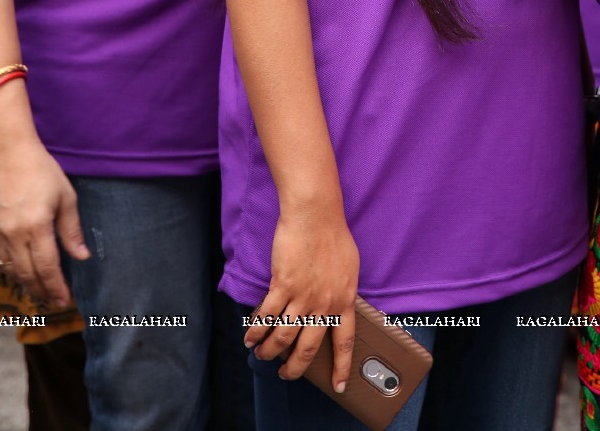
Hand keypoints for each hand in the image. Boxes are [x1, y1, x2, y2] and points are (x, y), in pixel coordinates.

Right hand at [0, 135, 89, 307]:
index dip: (56, 287)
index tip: (64, 300)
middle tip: (54, 300)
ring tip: (40, 289)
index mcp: (36, 226)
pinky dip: (8, 270)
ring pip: (10, 270)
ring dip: (25, 283)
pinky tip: (19, 271)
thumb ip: (72, 230)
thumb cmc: (41, 170)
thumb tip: (82, 257)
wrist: (7, 151)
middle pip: (27, 274)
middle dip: (42, 291)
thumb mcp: (65, 196)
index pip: (47, 268)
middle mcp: (13, 234)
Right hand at [244, 204, 358, 394]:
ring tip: (262, 355)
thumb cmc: (333, 235)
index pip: (344, 341)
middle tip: (285, 373)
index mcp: (345, 300)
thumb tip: (337, 308)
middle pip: (308, 348)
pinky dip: (256, 330)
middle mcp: (324, 304)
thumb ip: (342, 292)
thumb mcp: (349, 268)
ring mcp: (303, 296)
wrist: (315, 214)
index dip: (340, 366)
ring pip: (283, 337)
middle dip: (294, 367)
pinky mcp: (283, 285)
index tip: (337, 385)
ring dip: (270, 350)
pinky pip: (267, 316)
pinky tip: (249, 337)